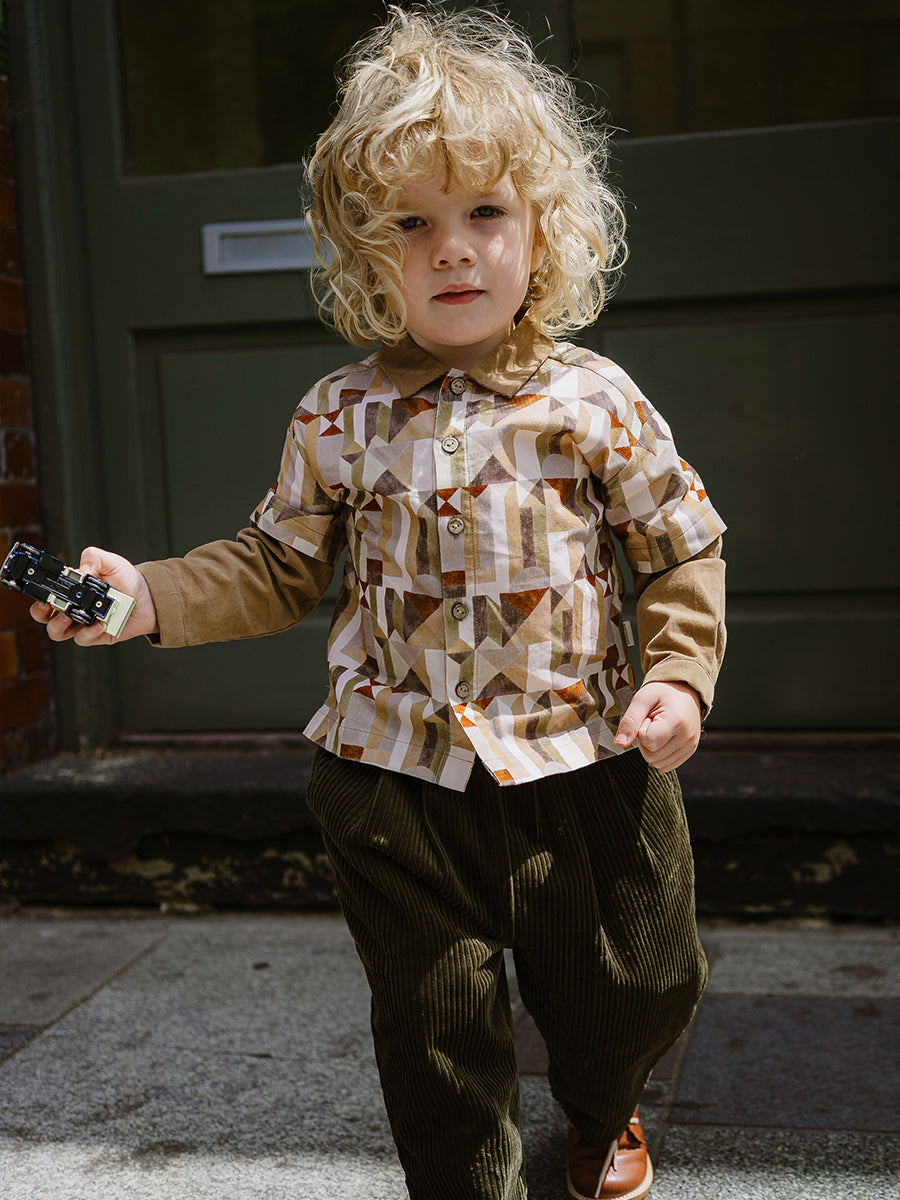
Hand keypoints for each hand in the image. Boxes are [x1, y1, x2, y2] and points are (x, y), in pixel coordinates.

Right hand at [30, 546, 157, 645]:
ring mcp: (82, 623)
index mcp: (71, 589)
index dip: (38, 593)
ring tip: (69, 616)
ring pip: (57, 632)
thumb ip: (94, 558)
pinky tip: (98, 624)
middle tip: (50, 605)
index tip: (41, 591)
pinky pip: (83, 639)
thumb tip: (81, 570)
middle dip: (40, 611)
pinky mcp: (95, 636)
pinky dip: (88, 632)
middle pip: (43, 616)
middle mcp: (73, 607)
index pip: (46, 592)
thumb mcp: (111, 562)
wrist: (150, 597)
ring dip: (58, 625)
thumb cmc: (128, 580)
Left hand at [615, 680, 701, 771]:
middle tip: (652, 723)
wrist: (684, 691)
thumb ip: (629, 721)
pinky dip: (659, 755)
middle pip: (651, 756)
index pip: (648, 741)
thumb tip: (620, 742)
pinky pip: (666, 766)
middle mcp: (687, 737)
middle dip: (645, 741)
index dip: (641, 731)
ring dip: (651, 749)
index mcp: (677, 721)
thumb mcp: (642, 699)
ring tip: (658, 729)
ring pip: (658, 763)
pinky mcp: (689, 752)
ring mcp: (690, 746)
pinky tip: (663, 738)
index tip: (647, 718)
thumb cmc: (663, 693)